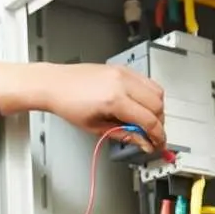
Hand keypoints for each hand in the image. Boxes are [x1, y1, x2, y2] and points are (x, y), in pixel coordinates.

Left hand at [0, 61, 165, 152]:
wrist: (55, 84)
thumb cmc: (68, 104)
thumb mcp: (95, 128)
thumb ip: (123, 135)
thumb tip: (141, 142)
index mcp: (114, 99)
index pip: (149, 120)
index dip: (158, 136)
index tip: (159, 145)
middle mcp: (122, 82)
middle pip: (158, 105)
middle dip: (159, 124)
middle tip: (153, 136)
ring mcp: (124, 72)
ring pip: (157, 91)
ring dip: (157, 109)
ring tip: (146, 122)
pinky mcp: (123, 68)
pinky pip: (147, 81)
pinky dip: (150, 95)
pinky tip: (141, 106)